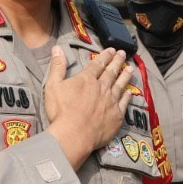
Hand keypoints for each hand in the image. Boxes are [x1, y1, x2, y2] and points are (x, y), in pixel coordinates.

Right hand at [43, 46, 133, 168]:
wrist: (74, 135)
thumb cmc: (61, 111)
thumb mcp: (53, 86)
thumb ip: (57, 66)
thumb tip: (57, 48)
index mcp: (87, 79)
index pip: (98, 64)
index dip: (105, 56)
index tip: (112, 50)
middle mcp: (102, 87)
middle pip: (111, 72)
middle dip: (117, 61)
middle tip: (123, 54)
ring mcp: (111, 101)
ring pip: (120, 85)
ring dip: (125, 76)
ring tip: (130, 69)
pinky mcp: (117, 115)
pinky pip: (124, 102)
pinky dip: (127, 96)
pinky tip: (130, 92)